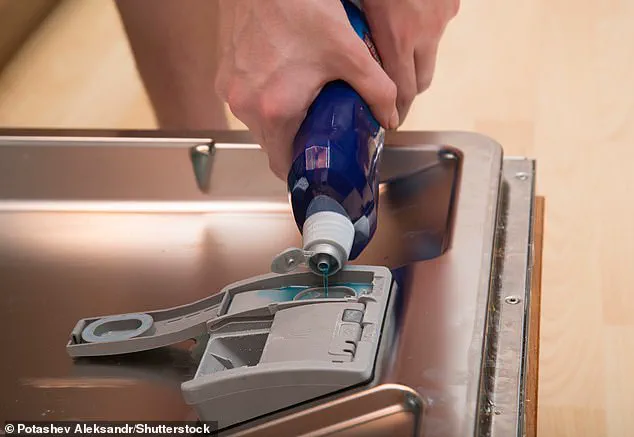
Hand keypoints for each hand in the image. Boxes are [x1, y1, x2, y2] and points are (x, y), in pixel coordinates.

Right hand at [215, 0, 398, 178]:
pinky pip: (246, 101)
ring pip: (257, 124)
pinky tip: (284, 81)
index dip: (303, 169)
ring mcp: (229, 88)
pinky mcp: (223, 73)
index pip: (283, 166)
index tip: (317, 165)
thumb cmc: (301, 7)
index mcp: (274, 110)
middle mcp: (244, 105)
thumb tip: (389, 116)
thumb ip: (377, 90)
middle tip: (319, 132)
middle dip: (295, 143)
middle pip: (271, 146)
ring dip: (279, 120)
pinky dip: (264, 100)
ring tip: (304, 103)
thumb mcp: (349, 52)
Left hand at [363, 0, 459, 121]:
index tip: (391, 122)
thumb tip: (347, 51)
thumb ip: (357, 31)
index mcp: (396, 37)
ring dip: (416, 57)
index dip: (397, 112)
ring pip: (430, 56)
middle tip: (392, 92)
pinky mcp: (451, 8)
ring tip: (398, 44)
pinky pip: (437, 29)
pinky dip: (425, 29)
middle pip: (421, 83)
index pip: (402, 93)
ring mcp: (441, 22)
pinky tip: (411, 14)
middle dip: (407, 92)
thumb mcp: (361, 2)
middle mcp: (424, 35)